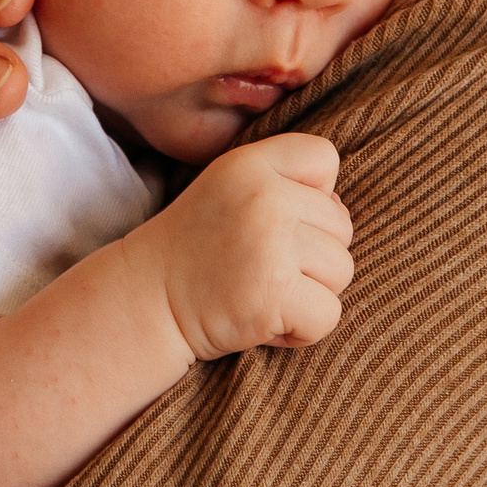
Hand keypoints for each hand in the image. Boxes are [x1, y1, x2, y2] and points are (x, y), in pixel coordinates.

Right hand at [130, 135, 354, 359]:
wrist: (144, 303)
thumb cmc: (195, 251)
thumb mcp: (228, 192)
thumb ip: (281, 184)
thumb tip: (338, 206)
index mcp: (249, 164)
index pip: (323, 157)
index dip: (314, 193)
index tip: (277, 221)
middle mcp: (264, 197)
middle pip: (340, 225)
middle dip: (312, 256)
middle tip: (260, 268)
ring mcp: (270, 245)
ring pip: (341, 271)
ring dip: (310, 293)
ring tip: (262, 292)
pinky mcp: (274, 294)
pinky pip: (329, 314)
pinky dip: (302, 330)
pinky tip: (264, 321)